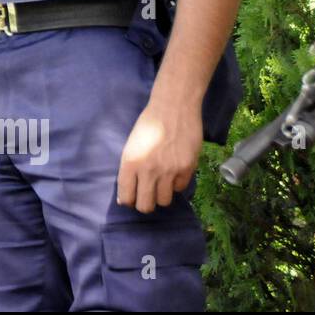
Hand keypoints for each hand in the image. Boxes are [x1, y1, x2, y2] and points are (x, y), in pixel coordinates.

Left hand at [117, 95, 202, 213]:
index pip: (127, 197)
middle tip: (146, 196)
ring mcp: (169, 171)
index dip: (128, 201)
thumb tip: (128, 195)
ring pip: (164, 201)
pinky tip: (174, 173)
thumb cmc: (148, 124)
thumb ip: (130, 169)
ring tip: (160, 184)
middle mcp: (149, 170)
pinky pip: (180, 189)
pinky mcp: (187, 169)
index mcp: (130, 163)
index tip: (131, 198)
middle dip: (144, 204)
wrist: (173, 108)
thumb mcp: (131, 146)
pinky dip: (176, 185)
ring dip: (161, 195)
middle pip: (146, 206)